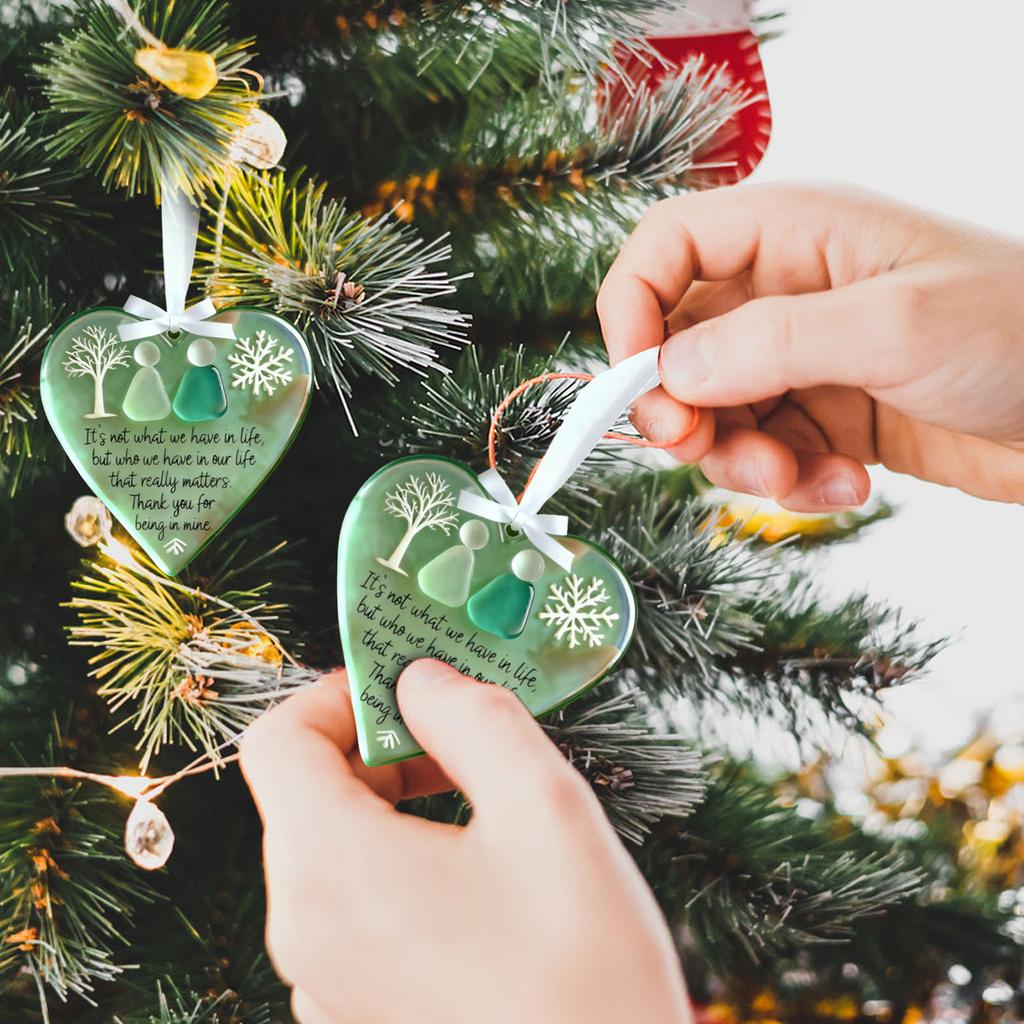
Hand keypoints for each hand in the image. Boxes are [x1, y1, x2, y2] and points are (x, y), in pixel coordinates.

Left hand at [241, 663, 690, 1023]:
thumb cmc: (584, 975)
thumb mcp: (545, 807)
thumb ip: (473, 717)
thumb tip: (420, 679)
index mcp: (331, 869)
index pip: (277, 740)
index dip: (338, 691)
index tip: (409, 683)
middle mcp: (306, 930)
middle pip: (302, 792)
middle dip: (375, 743)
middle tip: (459, 732)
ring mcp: (327, 982)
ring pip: (329, 847)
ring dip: (391, 799)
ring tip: (477, 795)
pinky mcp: (359, 1011)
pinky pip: (351, 904)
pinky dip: (395, 858)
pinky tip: (474, 869)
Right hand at [598, 183, 1023, 507]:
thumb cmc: (1020, 330)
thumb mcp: (894, 326)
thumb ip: (771, 344)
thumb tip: (669, 375)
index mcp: (794, 234)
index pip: (666, 249)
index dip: (630, 311)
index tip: (635, 384)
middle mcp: (786, 292)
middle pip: (674, 346)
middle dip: (681, 409)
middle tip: (705, 451)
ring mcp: (804, 358)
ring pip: (714, 413)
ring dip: (739, 460)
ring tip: (797, 478)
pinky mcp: (824, 415)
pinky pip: (765, 453)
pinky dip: (789, 482)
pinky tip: (844, 485)